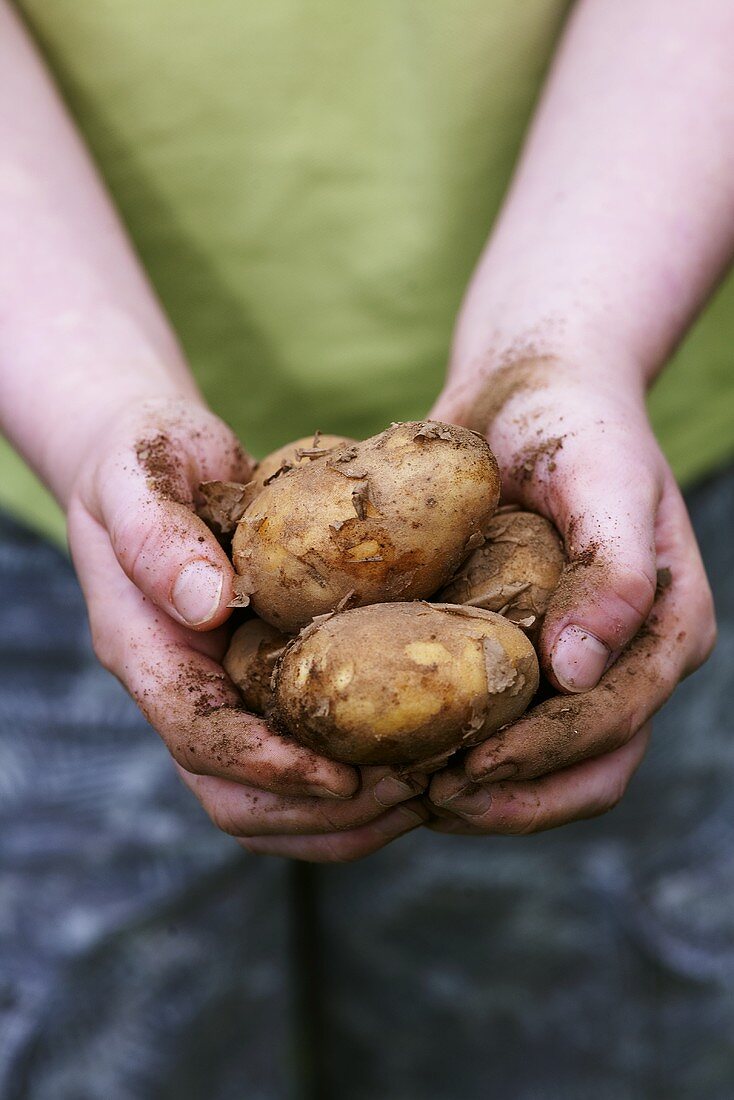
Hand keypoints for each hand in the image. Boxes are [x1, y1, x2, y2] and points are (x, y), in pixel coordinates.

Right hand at [67, 396, 426, 860]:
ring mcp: (221, 696)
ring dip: (347, 818)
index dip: (268, 766)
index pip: (199, 739)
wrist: (151, 460)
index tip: (341, 776)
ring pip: (271, 804)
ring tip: (428, 790)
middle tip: (411, 791)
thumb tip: (208, 602)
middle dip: (321, 814)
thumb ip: (155, 532)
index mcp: (146, 651)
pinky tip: (419, 759)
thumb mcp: (139, 472)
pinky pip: (302, 762)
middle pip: (237, 799)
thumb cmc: (144, 456)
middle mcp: (183, 691)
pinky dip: (357, 783)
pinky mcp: (260, 688)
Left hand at [427, 360, 715, 834]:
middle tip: (432, 803)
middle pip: (589, 767)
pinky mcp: (525, 653)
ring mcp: (577, 662)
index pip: (617, 721)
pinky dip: (456, 748)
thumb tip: (579, 672)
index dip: (547, 756)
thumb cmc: (573, 422)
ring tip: (409, 796)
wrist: (530, 388)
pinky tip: (399, 753)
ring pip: (546, 765)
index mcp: (664, 627)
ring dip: (485, 794)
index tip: (470, 769)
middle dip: (515, 798)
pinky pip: (499, 723)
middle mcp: (626, 659)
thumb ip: (612, 570)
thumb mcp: (603, 476)